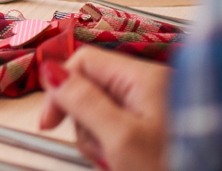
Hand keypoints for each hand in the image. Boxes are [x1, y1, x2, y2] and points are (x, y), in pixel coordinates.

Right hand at [38, 47, 169, 170]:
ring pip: (101, 110)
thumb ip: (83, 101)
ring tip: (115, 160)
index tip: (50, 121)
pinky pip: (119, 126)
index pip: (84, 61)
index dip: (60, 87)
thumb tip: (50, 70)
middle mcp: (151, 85)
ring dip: (98, 139)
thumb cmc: (172, 168)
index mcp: (145, 77)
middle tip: (99, 150)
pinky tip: (123, 161)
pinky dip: (113, 146)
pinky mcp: (156, 126)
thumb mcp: (120, 139)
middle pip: (91, 87)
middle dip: (84, 121)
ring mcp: (155, 106)